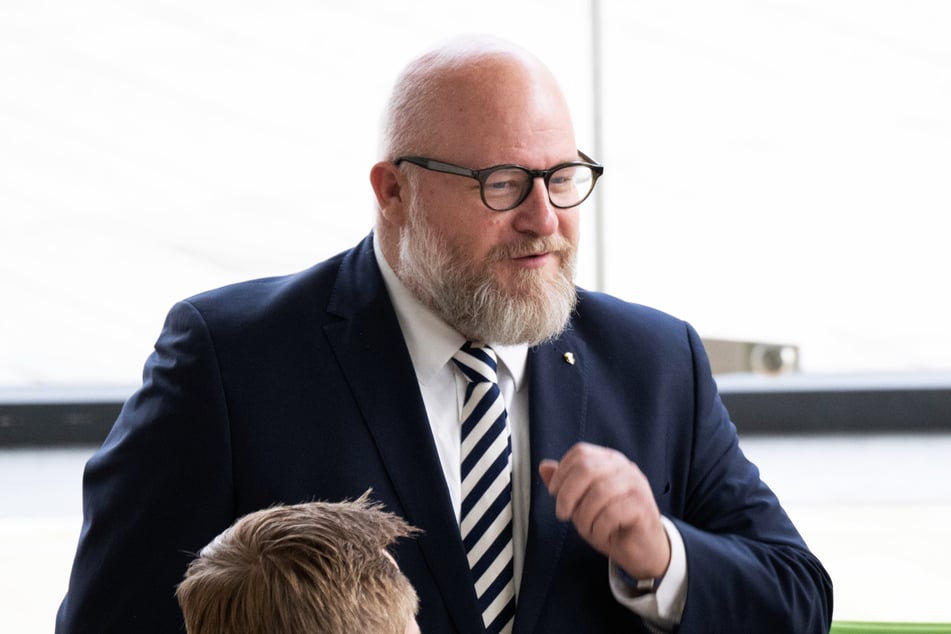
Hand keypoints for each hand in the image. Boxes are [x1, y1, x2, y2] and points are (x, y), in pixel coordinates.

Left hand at [539, 442, 670, 579]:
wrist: (641, 549)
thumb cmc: (611, 523)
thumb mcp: (581, 503)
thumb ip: (565, 484)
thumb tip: (544, 466)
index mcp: (610, 460)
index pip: (580, 453)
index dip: (561, 472)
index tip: (554, 493)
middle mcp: (625, 468)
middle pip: (587, 468)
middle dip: (567, 494)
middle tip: (562, 514)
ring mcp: (636, 486)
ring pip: (598, 492)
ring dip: (584, 516)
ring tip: (586, 527)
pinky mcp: (643, 507)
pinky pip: (612, 513)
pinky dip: (599, 528)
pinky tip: (601, 534)